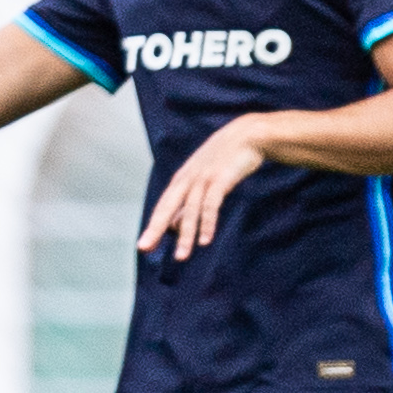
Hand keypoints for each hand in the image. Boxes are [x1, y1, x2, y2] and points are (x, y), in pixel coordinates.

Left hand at [136, 114, 270, 262]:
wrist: (248, 135)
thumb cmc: (224, 159)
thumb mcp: (203, 179)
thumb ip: (189, 202)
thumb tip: (176, 228)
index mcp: (182, 180)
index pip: (163, 206)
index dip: (154, 226)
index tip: (144, 246)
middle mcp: (188, 179)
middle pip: (167, 207)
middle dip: (156, 229)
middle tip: (144, 248)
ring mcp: (203, 178)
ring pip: (190, 210)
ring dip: (186, 235)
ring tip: (181, 256)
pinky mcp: (220, 179)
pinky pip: (211, 204)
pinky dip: (208, 222)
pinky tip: (205, 240)